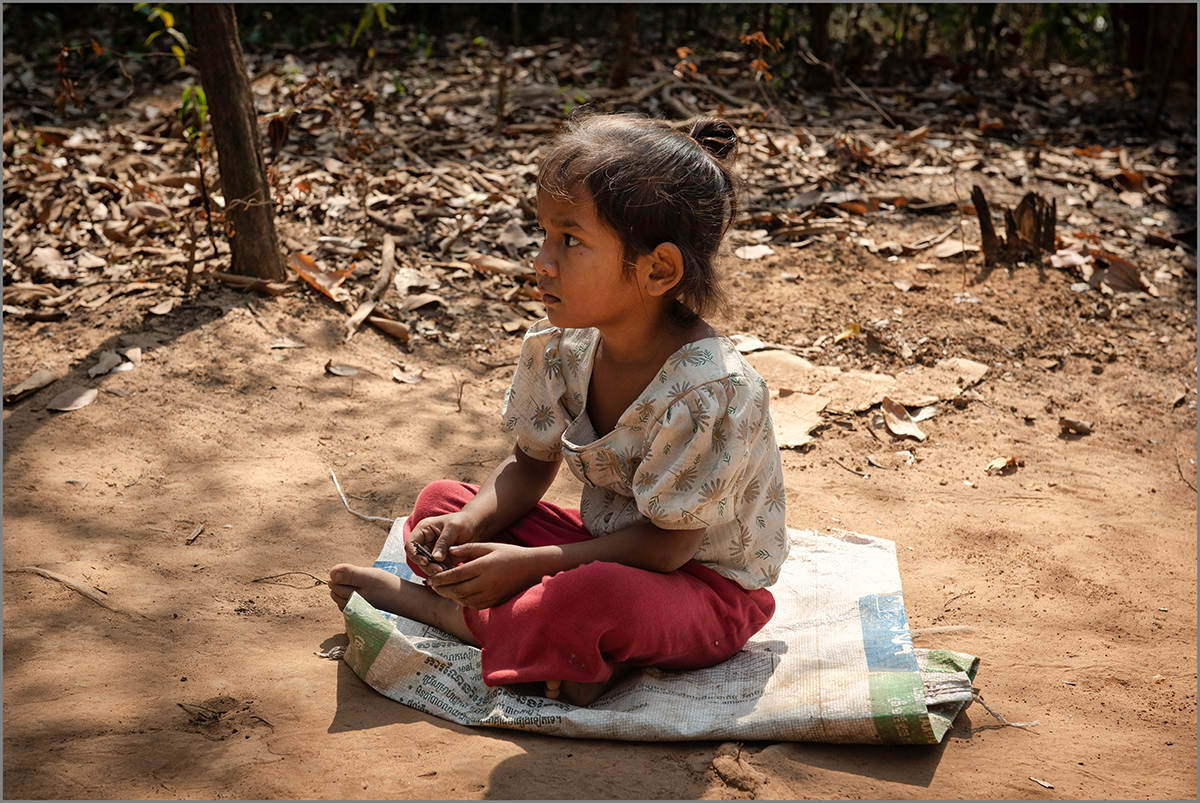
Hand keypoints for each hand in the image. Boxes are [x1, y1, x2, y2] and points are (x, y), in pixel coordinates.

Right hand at [406, 512, 481, 575]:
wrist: (476, 526)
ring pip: (427, 567)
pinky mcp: (441, 561)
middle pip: (418, 558)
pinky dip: (442, 574)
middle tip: (438, 570)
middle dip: (426, 566)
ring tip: (444, 572)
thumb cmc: (463, 522)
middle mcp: (426, 542)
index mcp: (423, 530)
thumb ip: (443, 542)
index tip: (425, 561)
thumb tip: (435, 558)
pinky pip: (437, 570)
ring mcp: (433, 553)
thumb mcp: (453, 528)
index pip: (411, 545)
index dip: (415, 554)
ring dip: (434, 571)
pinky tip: (449, 574)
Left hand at [426, 542, 544, 609]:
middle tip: (432, 586)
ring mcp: (491, 594)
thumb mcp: (489, 546)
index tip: (430, 579)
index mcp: (484, 566)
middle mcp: (487, 582)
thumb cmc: (510, 554)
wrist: (532, 568)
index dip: (440, 579)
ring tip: (443, 589)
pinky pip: (473, 605)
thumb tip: (450, 551)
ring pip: (463, 600)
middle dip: (441, 589)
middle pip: (457, 590)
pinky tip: (459, 595)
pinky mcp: (495, 602)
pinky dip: (463, 601)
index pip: (456, 575)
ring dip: (450, 596)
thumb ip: (468, 548)